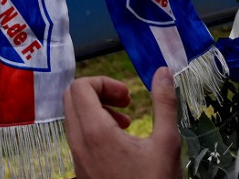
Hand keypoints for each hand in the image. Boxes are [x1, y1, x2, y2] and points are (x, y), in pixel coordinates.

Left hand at [63, 67, 182, 178]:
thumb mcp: (167, 143)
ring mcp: (76, 159)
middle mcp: (78, 143)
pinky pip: (77, 138)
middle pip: (71, 98)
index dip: (105, 82)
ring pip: (73, 119)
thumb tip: (163, 71)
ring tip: (126, 124)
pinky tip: (120, 145)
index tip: (128, 97)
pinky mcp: (80, 172)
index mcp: (95, 132)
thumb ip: (164, 103)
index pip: (80, 87)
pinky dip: (93, 130)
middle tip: (125, 104)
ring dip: (96, 111)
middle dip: (98, 93)